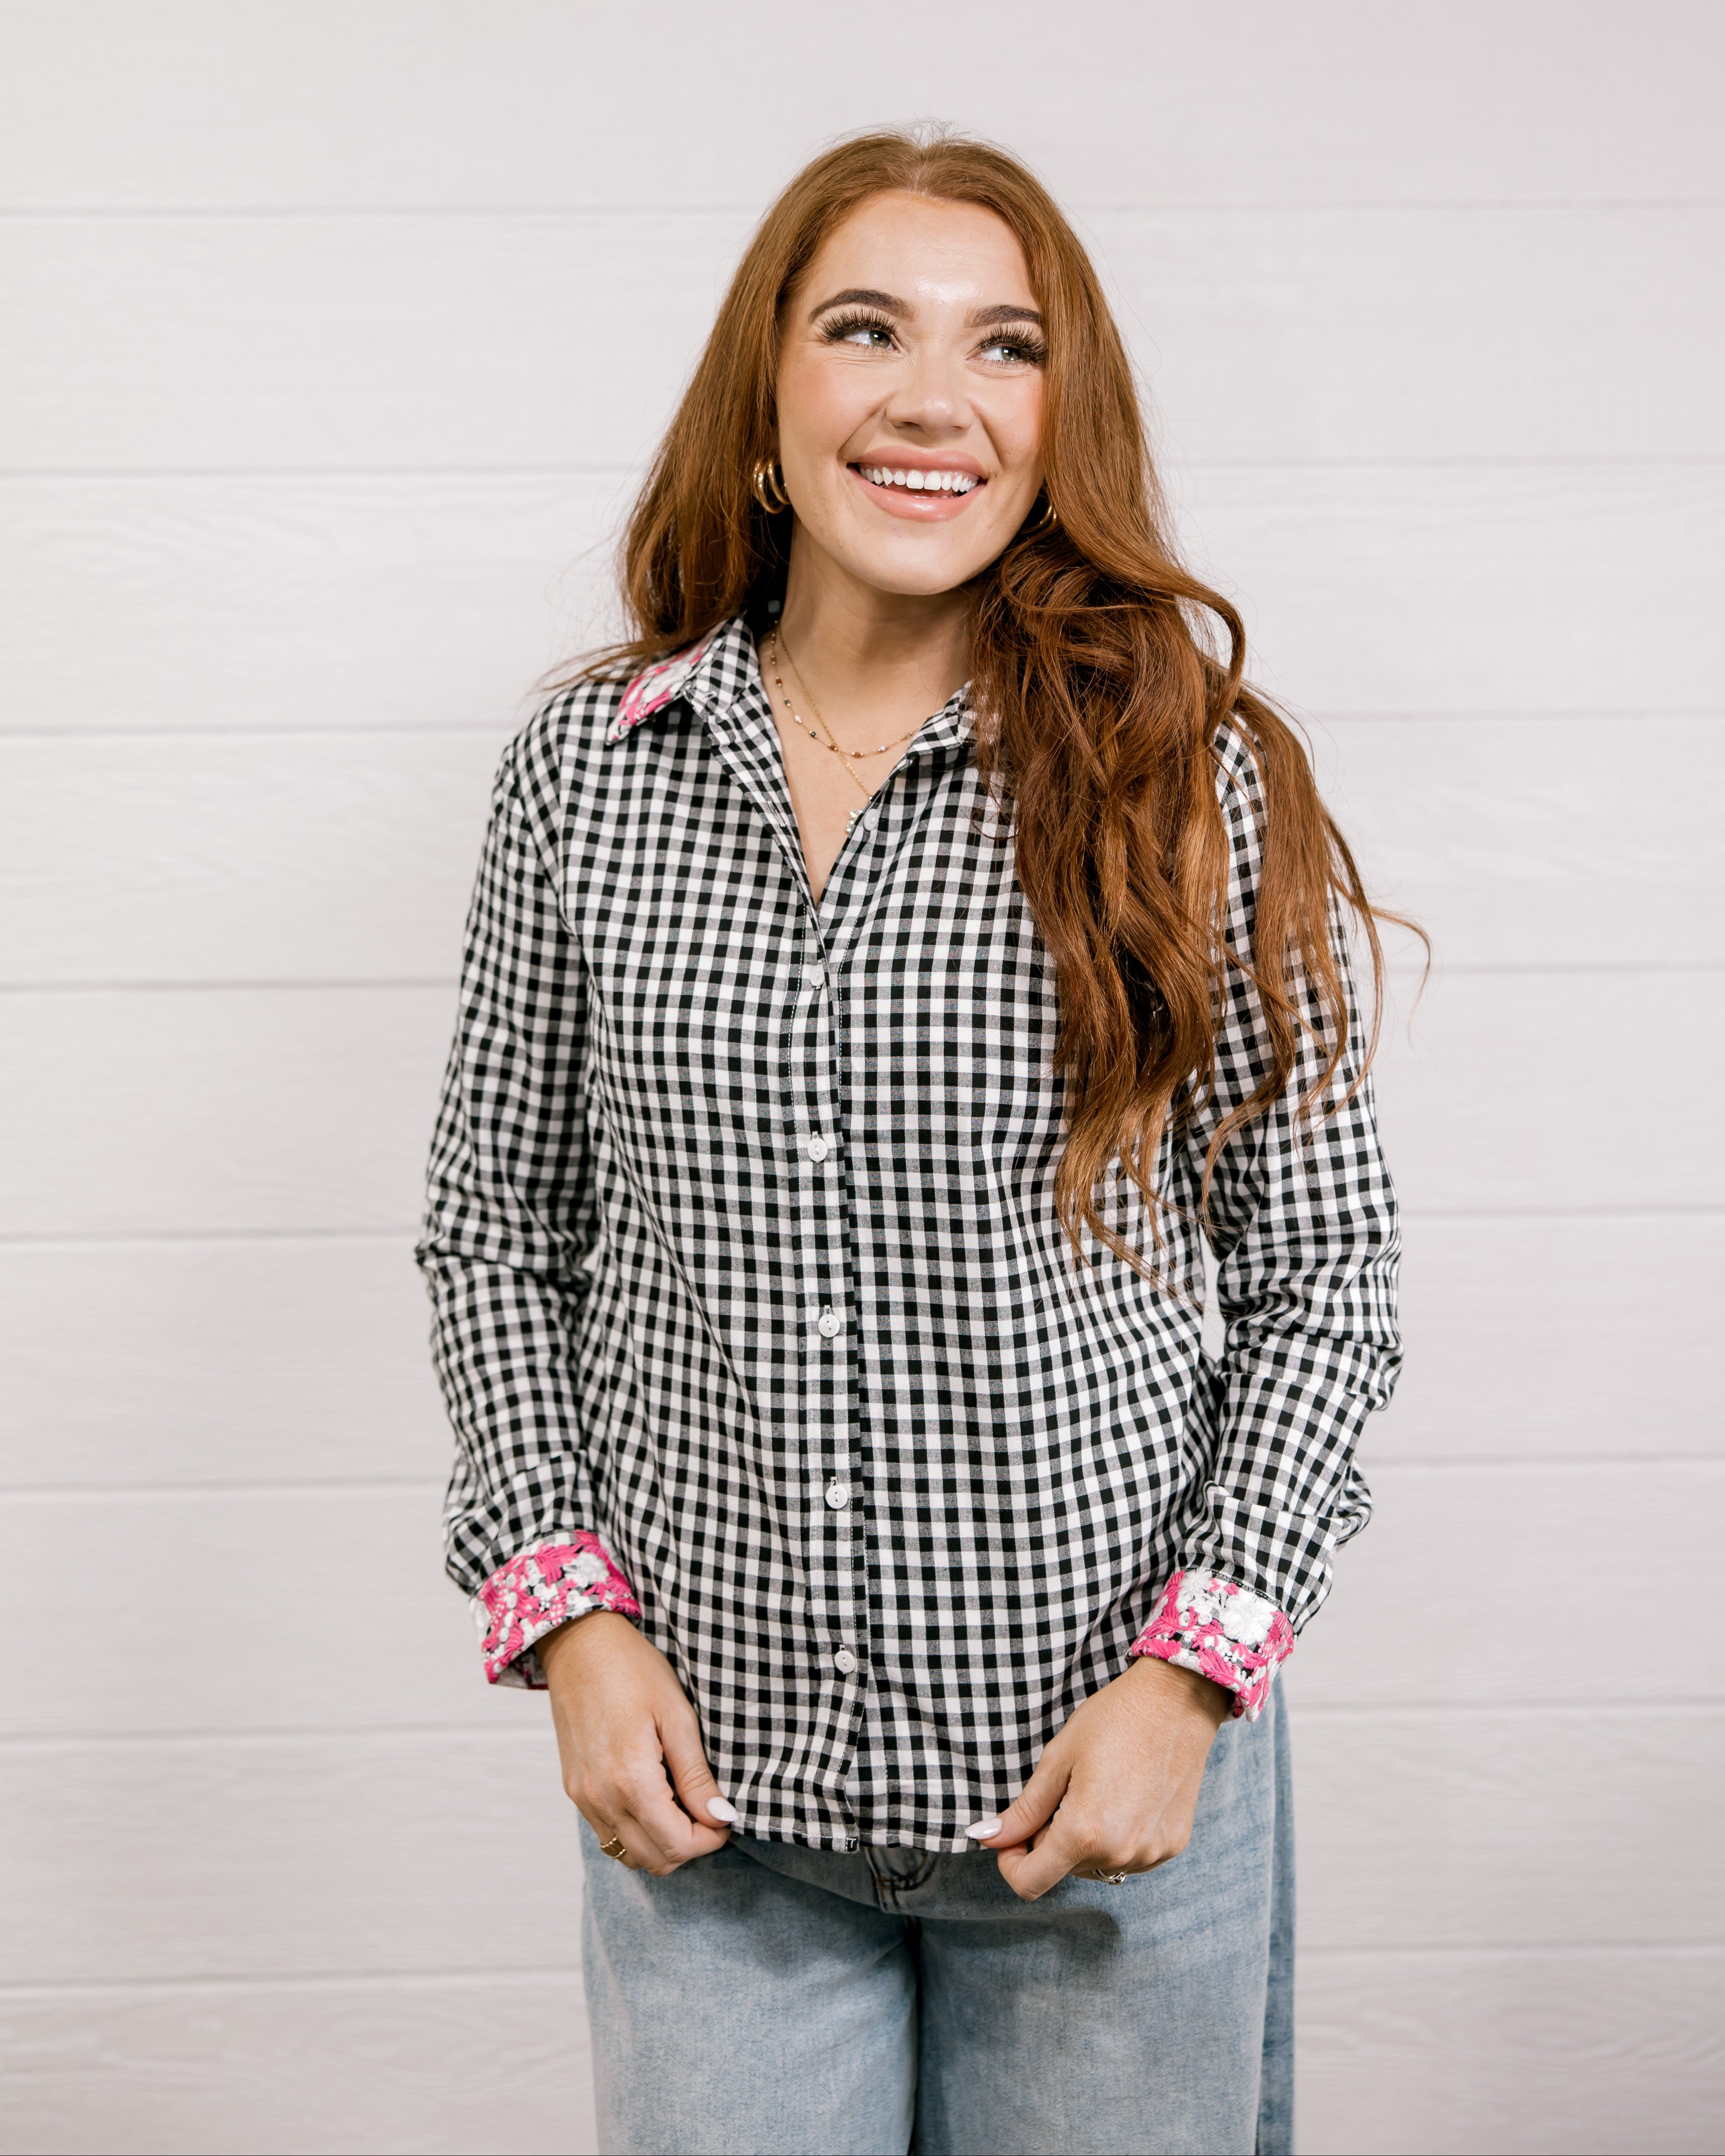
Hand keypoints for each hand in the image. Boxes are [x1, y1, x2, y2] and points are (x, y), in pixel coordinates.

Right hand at [537, 1611, 734, 1875]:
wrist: (579, 1646)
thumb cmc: (633, 1671)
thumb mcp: (677, 1716)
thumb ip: (696, 1775)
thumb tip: (719, 1818)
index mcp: (630, 1781)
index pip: (677, 1846)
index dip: (710, 1840)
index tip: (725, 1816)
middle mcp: (601, 1799)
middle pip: (654, 1860)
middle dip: (689, 1846)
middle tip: (708, 1812)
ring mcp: (583, 1798)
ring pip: (628, 1854)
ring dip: (662, 1843)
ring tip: (682, 1805)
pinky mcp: (575, 1791)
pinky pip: (609, 1834)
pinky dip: (636, 1832)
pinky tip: (654, 1798)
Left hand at [971, 1656, 1229, 1900]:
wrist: (1176, 1701)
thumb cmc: (1112, 1720)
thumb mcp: (1058, 1760)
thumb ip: (1024, 1810)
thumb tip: (986, 1839)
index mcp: (1085, 1833)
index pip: (1031, 1883)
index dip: (1010, 1862)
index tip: (1010, 1836)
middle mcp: (1120, 1854)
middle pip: (1063, 1869)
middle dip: (1051, 1838)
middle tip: (1065, 1790)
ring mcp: (1151, 1854)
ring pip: (1096, 1865)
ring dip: (1085, 1841)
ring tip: (1098, 1790)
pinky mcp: (1172, 1846)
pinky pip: (1128, 1857)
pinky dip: (1116, 1838)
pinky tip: (1125, 1798)